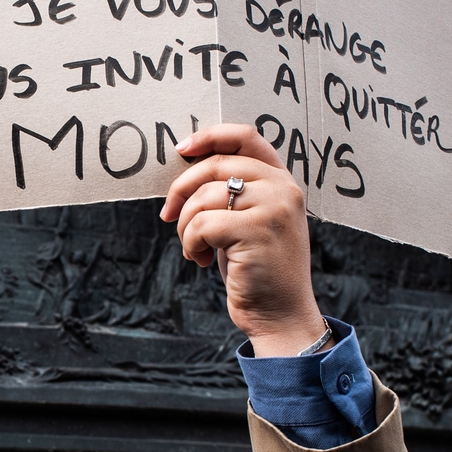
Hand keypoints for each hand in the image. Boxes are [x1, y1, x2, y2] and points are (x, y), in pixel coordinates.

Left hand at [160, 124, 329, 357]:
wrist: (281, 315)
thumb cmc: (257, 270)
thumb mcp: (250, 222)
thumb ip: (234, 193)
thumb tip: (186, 169)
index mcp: (281, 181)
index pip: (245, 137)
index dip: (210, 136)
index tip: (182, 148)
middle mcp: (282, 188)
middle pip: (215, 165)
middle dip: (181, 189)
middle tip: (168, 216)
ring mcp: (274, 207)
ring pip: (204, 197)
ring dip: (186, 226)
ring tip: (196, 249)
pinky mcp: (257, 230)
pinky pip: (202, 224)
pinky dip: (191, 243)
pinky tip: (202, 260)